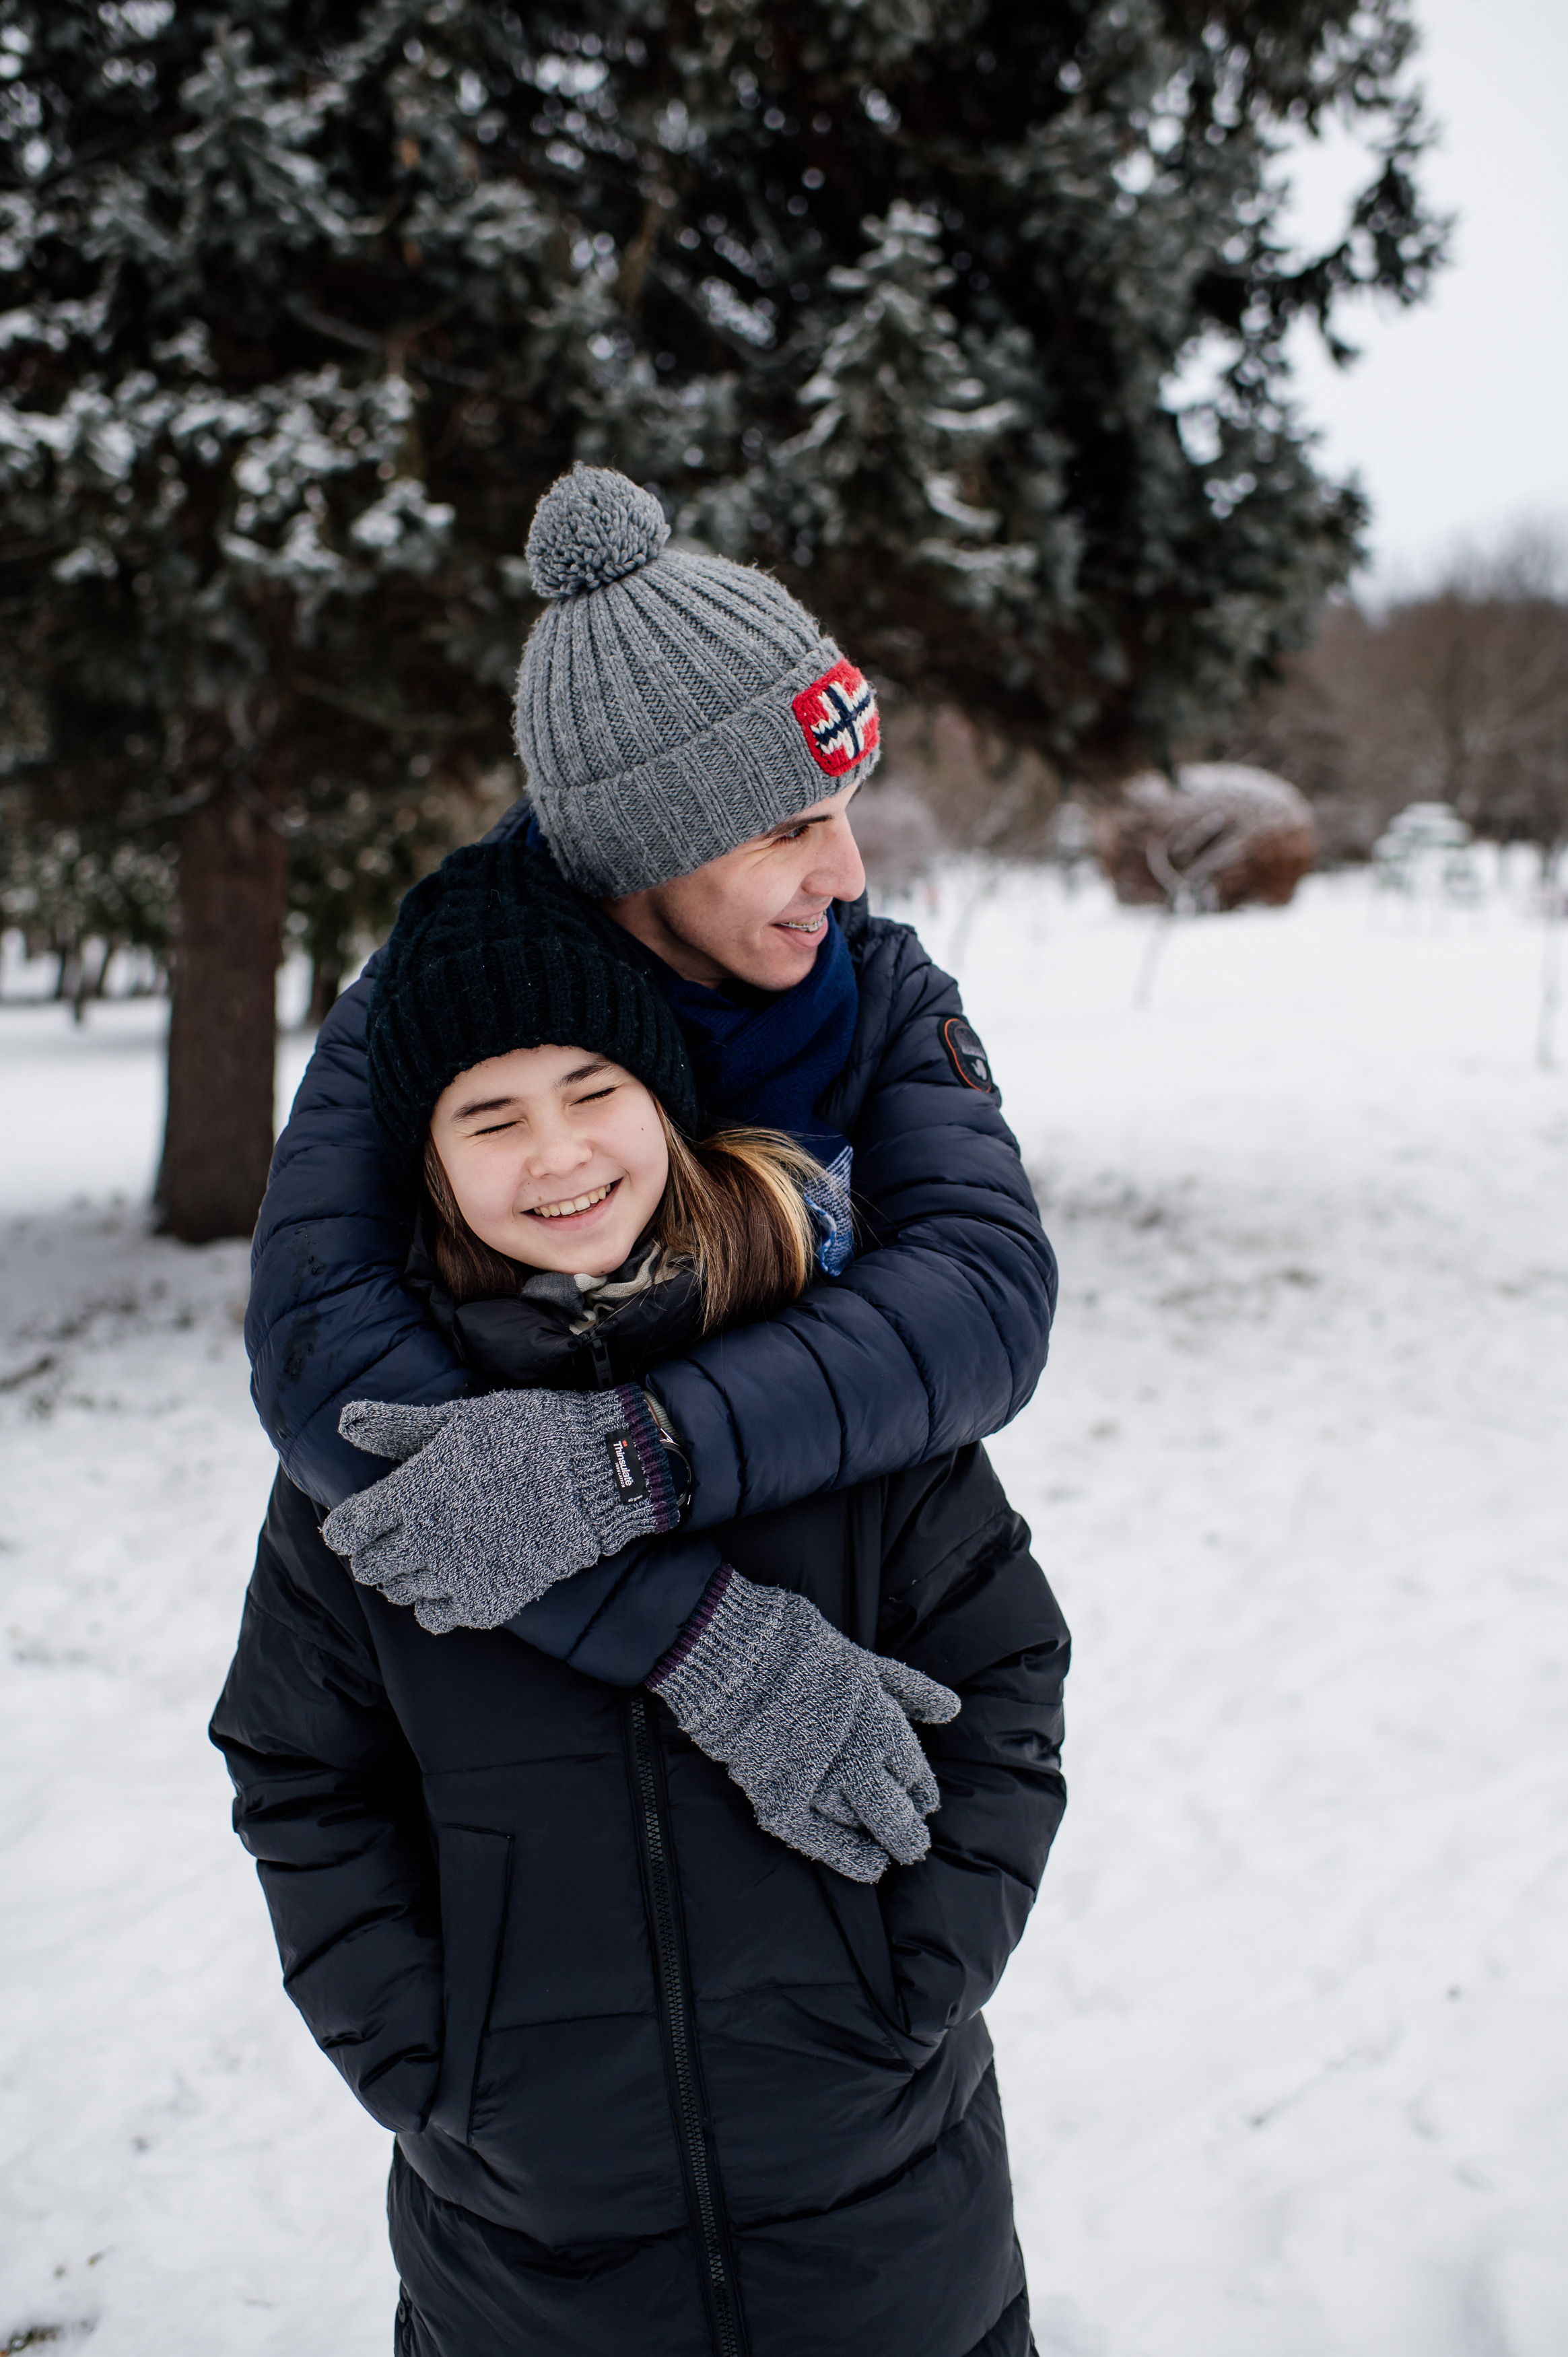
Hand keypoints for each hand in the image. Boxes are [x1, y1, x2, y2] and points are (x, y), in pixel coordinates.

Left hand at [321, 1386, 682, 1632]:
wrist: (596, 1475)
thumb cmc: (526, 1435)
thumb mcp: (457, 1419)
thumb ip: (397, 1427)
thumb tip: (345, 1420)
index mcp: (410, 1496)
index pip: (349, 1529)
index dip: (345, 1526)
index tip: (354, 1522)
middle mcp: (426, 1543)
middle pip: (370, 1566)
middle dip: (372, 1552)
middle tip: (390, 1537)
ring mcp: (457, 1577)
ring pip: (400, 1593)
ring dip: (401, 1576)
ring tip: (421, 1555)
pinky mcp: (488, 1602)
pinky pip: (436, 1617)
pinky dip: (433, 1603)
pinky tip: (450, 1579)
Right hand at [650, 1569, 959, 1881]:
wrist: (735, 1653)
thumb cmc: (801, 1650)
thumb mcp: (865, 1662)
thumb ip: (910, 1689)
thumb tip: (953, 1708)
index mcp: (877, 1718)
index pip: (910, 1767)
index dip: (920, 1786)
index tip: (925, 1800)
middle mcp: (853, 1755)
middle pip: (891, 1805)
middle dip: (908, 1829)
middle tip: (916, 1845)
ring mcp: (815, 1779)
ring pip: (857, 1820)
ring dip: (877, 1836)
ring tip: (890, 1849)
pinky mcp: (778, 1796)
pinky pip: (818, 1838)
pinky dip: (847, 1856)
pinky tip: (872, 1869)